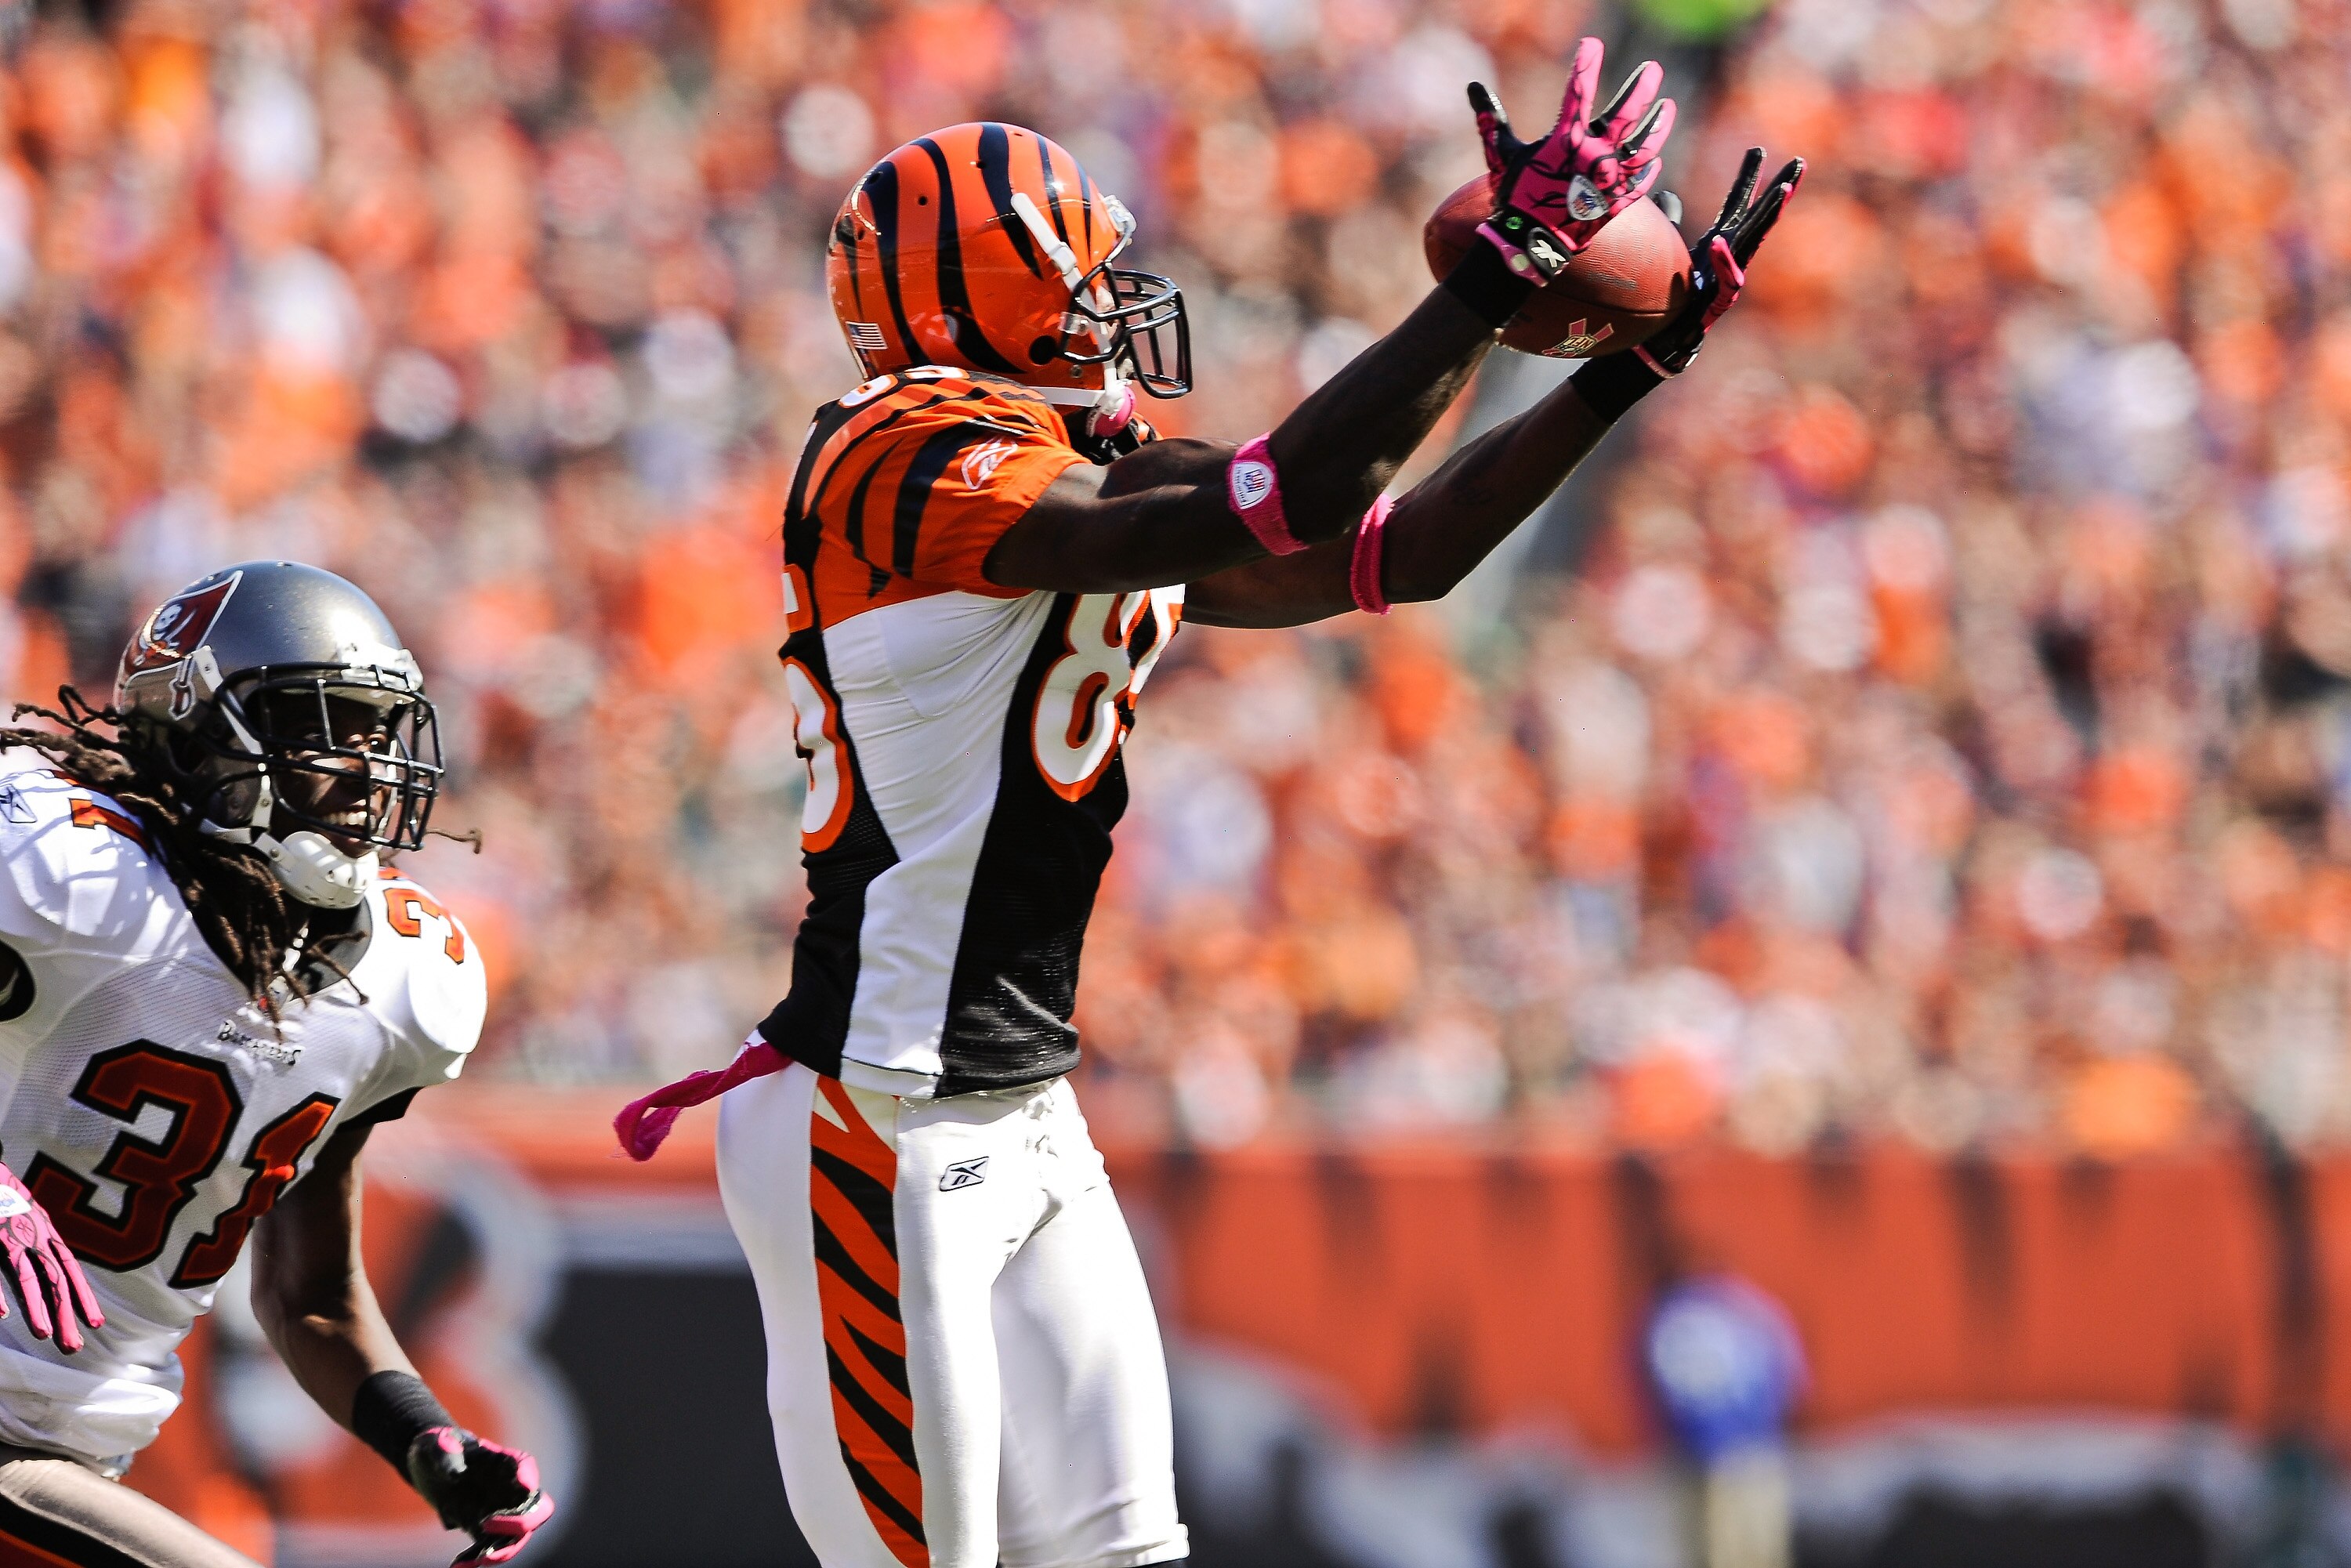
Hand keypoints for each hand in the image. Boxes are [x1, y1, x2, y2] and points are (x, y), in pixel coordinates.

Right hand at [0, 1163, 102, 1352]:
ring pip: (28, 1278)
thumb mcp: (26, 1217)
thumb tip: (42, 1268)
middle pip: (55, 1281)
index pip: (70, 1270)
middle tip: (75, 1348)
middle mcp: (35, 1236)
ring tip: (45, 1336)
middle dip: (65, 1314)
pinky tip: (2, 1317)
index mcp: (45, 1232)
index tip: (96, 1324)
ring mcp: (13, 1235)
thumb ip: (35, 1242)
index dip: (83, 1296)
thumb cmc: (3, 1196)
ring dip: (37, 1308)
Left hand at [407, 1427, 553, 1565]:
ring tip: (478, 1560)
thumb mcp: (432, 1443)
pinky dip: (476, 1560)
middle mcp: (509, 1489)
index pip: (525, 1466)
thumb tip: (452, 1472)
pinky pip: (488, 1550)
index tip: (525, 1485)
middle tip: (487, 1525)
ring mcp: (500, 1512)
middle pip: (538, 1509)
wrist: (427, 1470)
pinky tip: (457, 1564)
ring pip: (518, 1537)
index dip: (528, 1476)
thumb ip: (443, 1449)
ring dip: (502, 1551)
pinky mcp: (483, 1531)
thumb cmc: (435, 1448)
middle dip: (522, 1523)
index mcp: (502, 1461)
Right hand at [1468, 37, 1675, 280]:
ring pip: (1644, 146)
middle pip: (1626, 114)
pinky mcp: (1616, 204)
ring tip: (1666, 108)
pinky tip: (1655, 160)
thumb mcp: (1502, 155)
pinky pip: (1639, 184)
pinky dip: (1648, 170)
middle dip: (1641, 88)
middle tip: (1652, 70)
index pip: (1578, 91)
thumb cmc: (1514, 199)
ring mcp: (1609, 180)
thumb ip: (1492, 120)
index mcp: (1566, 140)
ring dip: (1658, 125)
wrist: (1528, 245)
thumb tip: (1473, 88)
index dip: (1586, 64)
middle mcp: (1593, 155)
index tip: (1592, 44)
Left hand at [1635, 148, 1803, 376]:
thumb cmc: (1668, 297)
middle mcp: (1728, 257)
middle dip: (1780, 190)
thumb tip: (1667, 195)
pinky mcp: (1720, 301)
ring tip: (1783, 190)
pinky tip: (1718, 241)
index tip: (1757, 149)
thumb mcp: (1665, 250)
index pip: (1737, 203)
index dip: (1747, 177)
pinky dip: (1722, 260)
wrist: (1661, 339)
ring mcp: (1728, 279)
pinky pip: (1726, 278)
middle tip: (1799, 161)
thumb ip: (1669, 222)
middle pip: (1758, 217)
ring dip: (1769, 216)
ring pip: (1755, 243)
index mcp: (1718, 243)